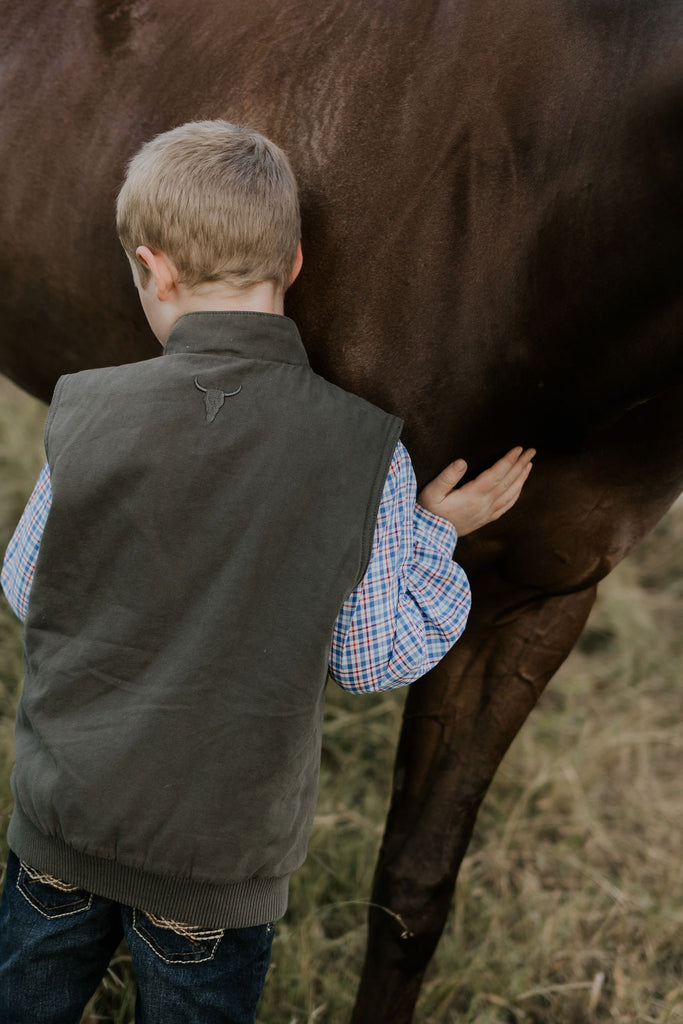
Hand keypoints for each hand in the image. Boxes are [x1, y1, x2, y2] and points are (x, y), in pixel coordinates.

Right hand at [417, 447, 534, 535]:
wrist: (431, 536)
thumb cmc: (430, 511)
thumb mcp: (431, 492)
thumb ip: (446, 477)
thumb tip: (462, 462)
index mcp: (473, 494)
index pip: (496, 474)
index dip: (508, 460)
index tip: (518, 449)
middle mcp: (484, 503)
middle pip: (508, 481)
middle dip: (520, 465)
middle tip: (531, 451)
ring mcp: (487, 512)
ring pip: (511, 493)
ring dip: (521, 478)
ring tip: (529, 464)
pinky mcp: (486, 519)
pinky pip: (507, 506)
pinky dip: (516, 494)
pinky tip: (520, 487)